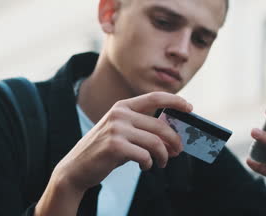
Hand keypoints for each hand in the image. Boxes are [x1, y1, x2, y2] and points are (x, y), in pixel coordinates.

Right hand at [56, 91, 190, 190]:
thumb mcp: (121, 131)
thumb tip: (173, 137)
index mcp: (122, 106)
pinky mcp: (115, 146)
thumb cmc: (104, 150)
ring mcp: (116, 129)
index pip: (154, 97)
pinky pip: (145, 155)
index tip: (190, 108)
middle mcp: (119, 114)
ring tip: (162, 163)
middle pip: (160, 125)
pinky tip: (145, 166)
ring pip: (155, 142)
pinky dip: (149, 164)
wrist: (76, 167)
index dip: (175, 101)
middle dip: (174, 140)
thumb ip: (142, 129)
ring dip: (164, 156)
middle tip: (178, 151)